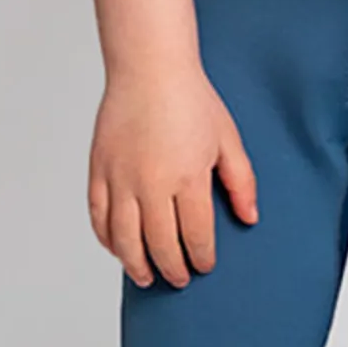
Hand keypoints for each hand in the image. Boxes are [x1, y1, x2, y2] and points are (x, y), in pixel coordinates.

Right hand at [88, 61, 257, 286]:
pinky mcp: (99, 170)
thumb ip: (241, 182)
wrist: (150, 68)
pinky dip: (106, 239)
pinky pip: (98, 217)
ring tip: (147, 278)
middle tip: (179, 278)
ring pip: (124, 239)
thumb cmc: (191, 99)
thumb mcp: (228, 140)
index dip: (201, 257)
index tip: (204, 265)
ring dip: (136, 264)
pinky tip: (118, 249)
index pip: (196, 235)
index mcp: (188, 177)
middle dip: (172, 268)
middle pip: (160, 244)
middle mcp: (152, 184)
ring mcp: (121, 179)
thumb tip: (249, 217)